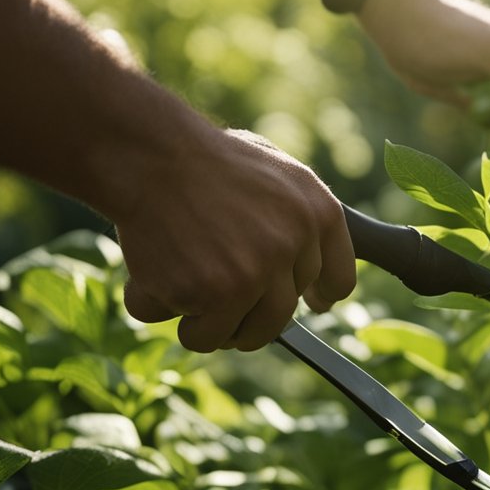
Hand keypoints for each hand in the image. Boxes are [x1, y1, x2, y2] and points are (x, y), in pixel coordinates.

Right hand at [118, 129, 355, 352]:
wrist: (153, 153)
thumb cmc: (209, 160)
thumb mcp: (279, 173)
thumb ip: (301, 221)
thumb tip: (317, 286)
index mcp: (319, 215)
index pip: (338, 280)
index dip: (319, 296)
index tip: (311, 305)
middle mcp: (293, 248)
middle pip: (279, 319)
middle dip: (247, 318)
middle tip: (217, 299)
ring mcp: (254, 274)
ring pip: (236, 335)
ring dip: (205, 324)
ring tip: (180, 285)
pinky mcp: (212, 295)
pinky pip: (190, 331)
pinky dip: (159, 308)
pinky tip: (151, 273)